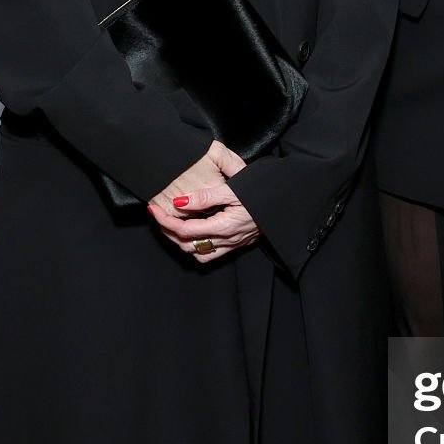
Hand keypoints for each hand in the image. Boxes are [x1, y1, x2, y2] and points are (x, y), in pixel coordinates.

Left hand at [148, 141, 258, 261]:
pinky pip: (213, 253)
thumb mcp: (233, 189)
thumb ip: (205, 197)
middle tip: (159, 217)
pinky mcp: (240, 242)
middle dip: (170, 232)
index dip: (166, 222)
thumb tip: (179, 203)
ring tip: (174, 226)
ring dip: (184, 242)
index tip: (154, 210)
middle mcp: (229, 240)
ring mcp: (235, 243)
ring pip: (200, 254)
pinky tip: (197, 233)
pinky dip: (200, 246)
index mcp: (225, 226)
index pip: (186, 231)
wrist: (288, 198)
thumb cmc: (263, 190)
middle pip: (188, 246)